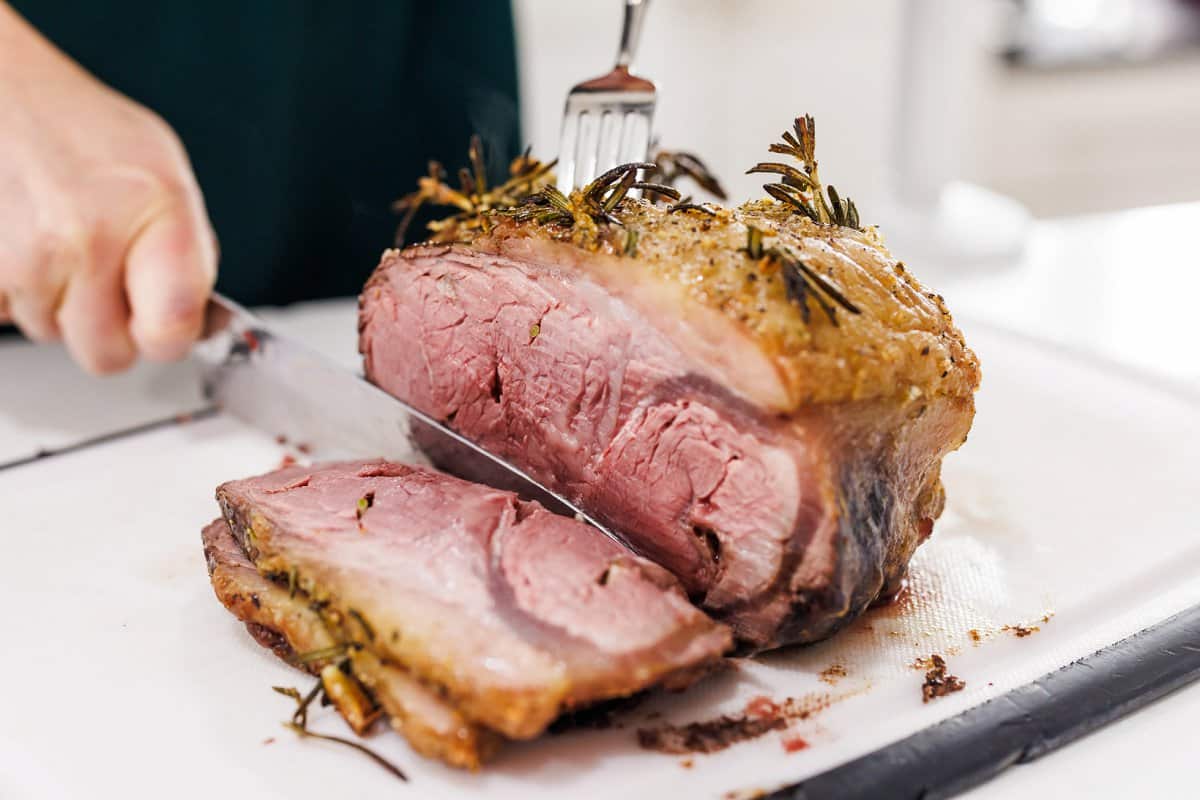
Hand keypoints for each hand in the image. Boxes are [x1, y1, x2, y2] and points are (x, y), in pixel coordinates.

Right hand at [0, 4, 216, 373]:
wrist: (15, 96)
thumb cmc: (94, 136)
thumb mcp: (171, 180)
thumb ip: (190, 256)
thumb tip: (199, 322)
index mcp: (156, 214)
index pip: (169, 333)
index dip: (167, 339)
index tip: (164, 327)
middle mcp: (89, 238)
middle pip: (106, 355)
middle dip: (110, 331)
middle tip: (110, 282)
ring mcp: (27, 256)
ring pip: (53, 336)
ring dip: (63, 306)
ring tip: (67, 246)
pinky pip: (10, 316)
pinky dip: (22, 293)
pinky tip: (33, 247)